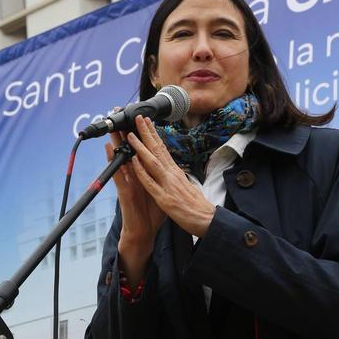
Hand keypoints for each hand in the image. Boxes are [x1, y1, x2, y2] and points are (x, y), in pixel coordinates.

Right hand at [107, 129, 165, 282]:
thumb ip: (163, 179)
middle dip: (128, 132)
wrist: (144, 232)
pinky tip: (109, 149)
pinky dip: (113, 161)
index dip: (144, 135)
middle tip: (123, 113)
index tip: (143, 119)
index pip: (143, 151)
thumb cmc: (152, 214)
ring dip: (117, 141)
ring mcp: (128, 182)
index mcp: (145, 175)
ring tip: (114, 125)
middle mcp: (134, 176)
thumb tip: (174, 168)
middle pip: (130, 150)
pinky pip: (117, 174)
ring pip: (121, 158)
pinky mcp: (124, 191)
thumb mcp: (162, 192)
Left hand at [125, 116, 215, 237]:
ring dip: (141, 148)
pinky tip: (134, 162)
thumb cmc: (196, 205)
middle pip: (157, 150)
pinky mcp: (164, 198)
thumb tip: (173, 168)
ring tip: (131, 135)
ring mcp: (168, 185)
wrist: (206, 220)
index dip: (154, 134)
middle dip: (147, 133)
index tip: (147, 122)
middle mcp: (172, 174)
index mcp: (176, 172)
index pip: (163, 149)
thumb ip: (177, 176)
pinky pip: (150, 183)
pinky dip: (142, 172)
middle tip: (138, 117)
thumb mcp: (186, 185)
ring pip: (152, 162)